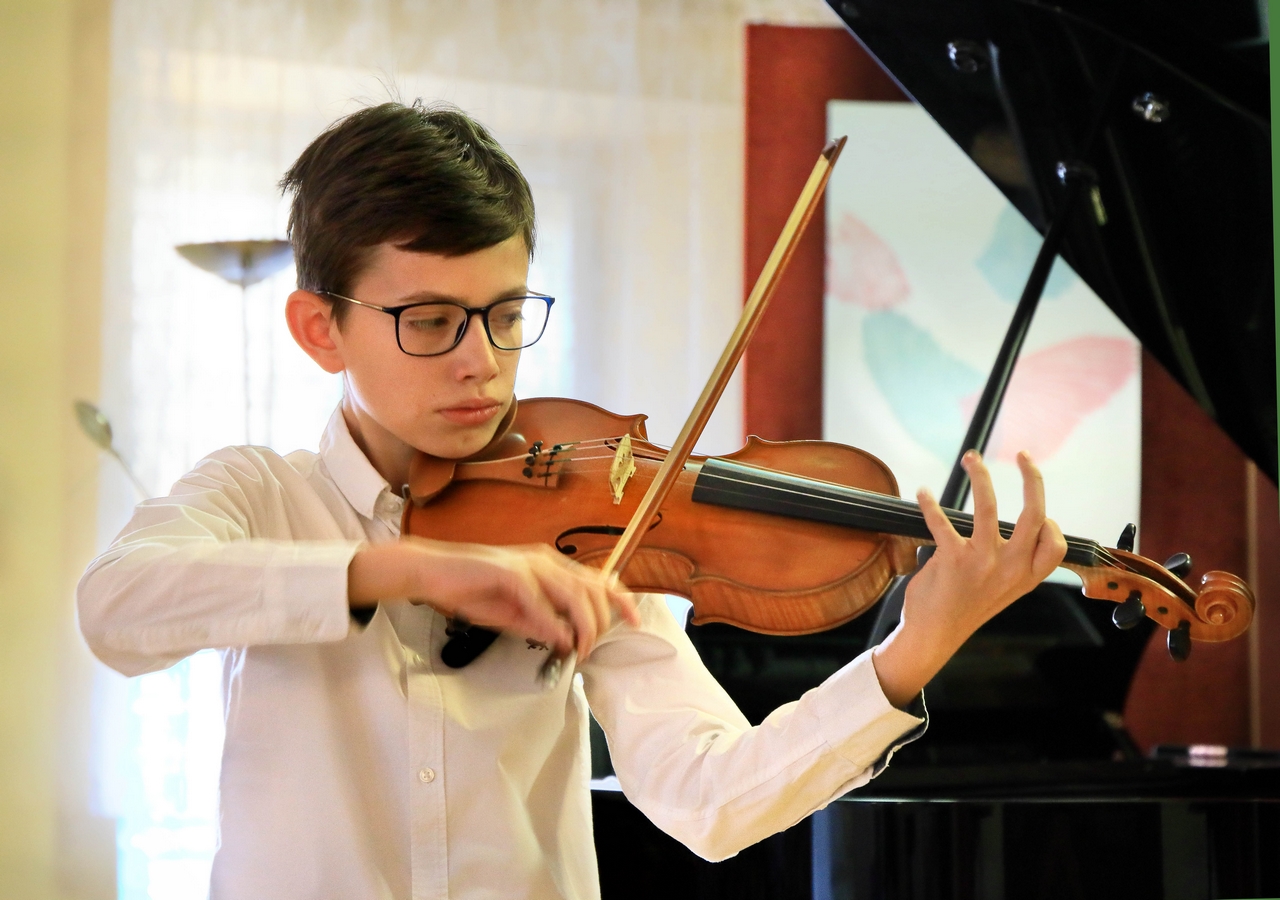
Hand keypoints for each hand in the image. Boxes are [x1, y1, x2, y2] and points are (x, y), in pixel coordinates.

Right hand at [349, 538, 639, 658]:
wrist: (431, 573)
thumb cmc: (470, 589)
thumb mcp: (514, 614)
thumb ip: (541, 624)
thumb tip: (566, 641)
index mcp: (548, 564)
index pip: (596, 579)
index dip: (620, 599)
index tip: (634, 621)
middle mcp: (544, 559)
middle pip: (591, 590)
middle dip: (598, 624)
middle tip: (587, 651)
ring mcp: (527, 564)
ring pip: (573, 594)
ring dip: (580, 626)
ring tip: (576, 649)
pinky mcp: (508, 573)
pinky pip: (539, 603)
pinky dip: (551, 625)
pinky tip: (554, 640)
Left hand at [872, 450, 1066, 707]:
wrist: (935, 635)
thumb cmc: (967, 606)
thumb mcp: (1003, 590)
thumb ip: (1014, 563)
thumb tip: (1016, 529)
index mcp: (1025, 577)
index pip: (1054, 545)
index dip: (1051, 523)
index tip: (1040, 511)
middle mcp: (1010, 568)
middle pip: (1033, 515)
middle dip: (1032, 478)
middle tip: (1023, 456)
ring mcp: (983, 563)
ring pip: (989, 507)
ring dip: (980, 475)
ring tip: (971, 457)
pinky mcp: (953, 560)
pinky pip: (942, 522)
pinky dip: (929, 504)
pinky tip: (923, 492)